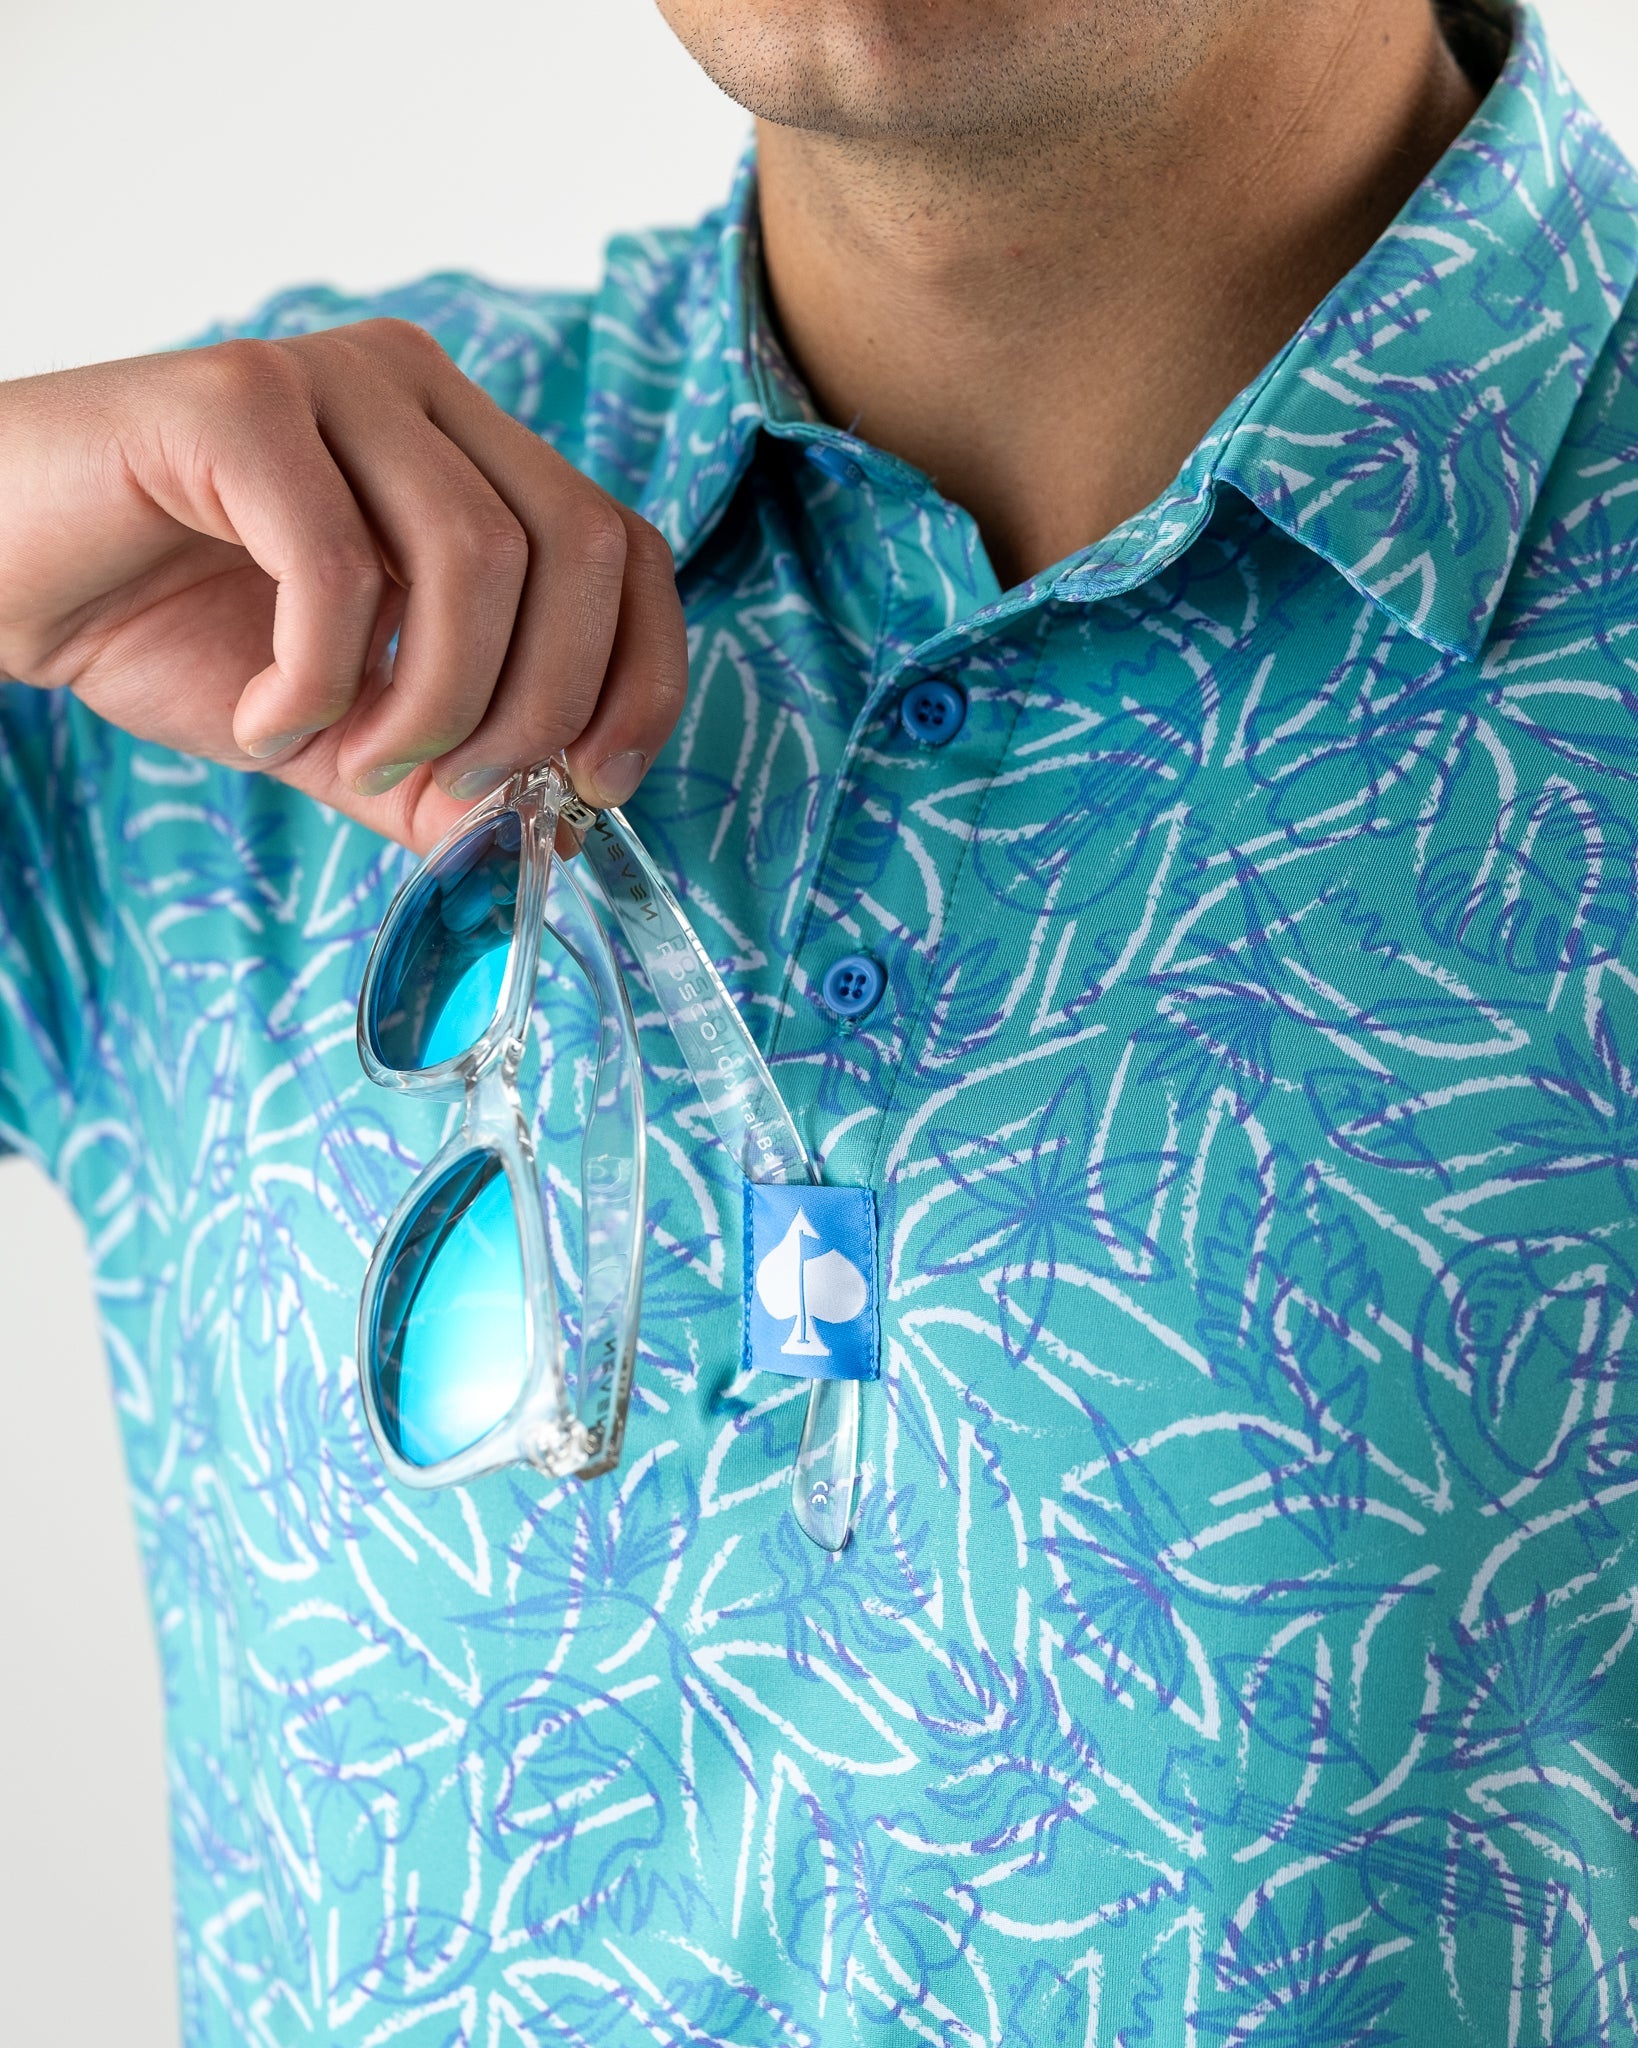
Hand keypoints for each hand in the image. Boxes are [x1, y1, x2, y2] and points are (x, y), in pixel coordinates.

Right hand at [0, 321, 687, 851]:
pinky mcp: (236, 401)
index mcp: (466, 450)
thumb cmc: (169, 629)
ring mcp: (332, 381)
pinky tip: (261, 717)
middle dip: (536, 706)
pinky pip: (339, 565)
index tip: (591, 784)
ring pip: (476, 556)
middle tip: (446, 786)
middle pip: (577, 547)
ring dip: (431, 703)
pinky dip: (316, 681)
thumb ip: (446, 773)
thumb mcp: (341, 729)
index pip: (624, 544)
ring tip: (347, 753)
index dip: (639, 673)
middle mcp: (419, 392)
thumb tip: (557, 833)